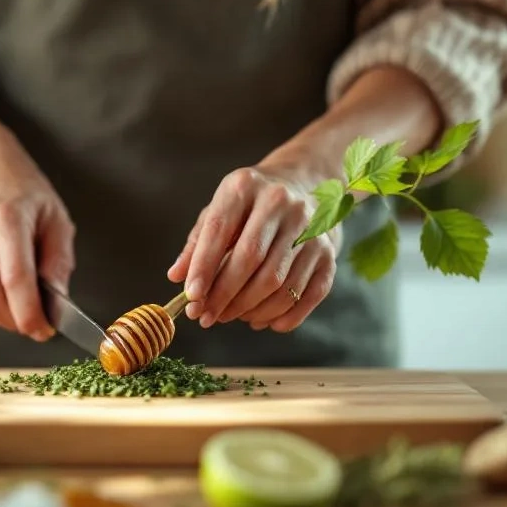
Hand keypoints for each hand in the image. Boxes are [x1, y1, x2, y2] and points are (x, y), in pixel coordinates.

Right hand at [0, 147, 74, 340]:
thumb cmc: (24, 194)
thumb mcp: (56, 218)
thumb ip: (59, 262)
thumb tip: (58, 306)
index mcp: (7, 220)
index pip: (15, 280)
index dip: (31, 315)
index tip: (46, 329)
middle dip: (17, 323)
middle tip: (36, 317)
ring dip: (3, 319)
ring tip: (18, 298)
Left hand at [168, 164, 340, 332]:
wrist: (306, 185)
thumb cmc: (252, 204)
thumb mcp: (220, 209)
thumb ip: (198, 242)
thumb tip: (177, 276)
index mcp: (245, 186)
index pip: (220, 230)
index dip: (203, 267)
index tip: (191, 297)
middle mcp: (280, 202)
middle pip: (250, 259)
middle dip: (224, 295)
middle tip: (206, 316)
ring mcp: (310, 227)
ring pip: (278, 282)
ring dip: (250, 309)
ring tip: (229, 317)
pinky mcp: (329, 252)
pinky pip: (308, 294)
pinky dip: (283, 316)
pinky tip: (261, 321)